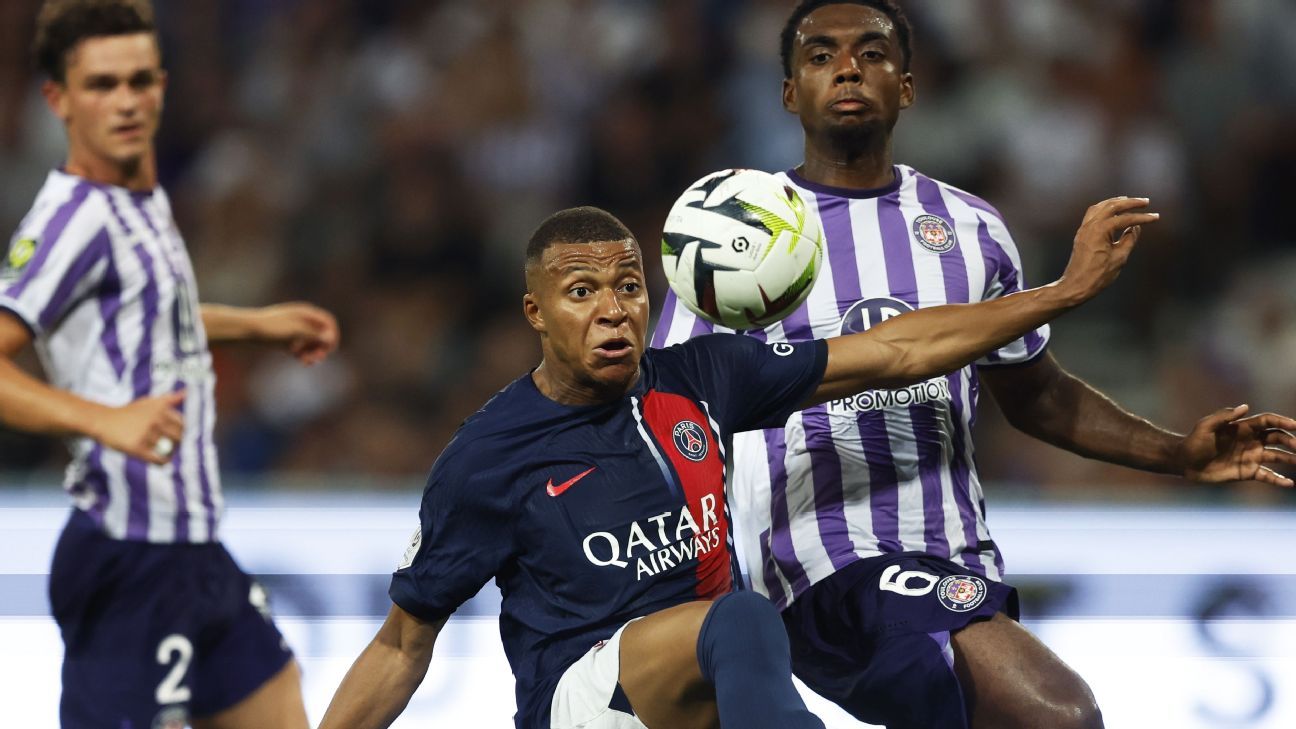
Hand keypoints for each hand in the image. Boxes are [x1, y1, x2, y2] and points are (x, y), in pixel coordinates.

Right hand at [92, 391, 186, 464]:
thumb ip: (169, 399)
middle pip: (178, 438)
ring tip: (164, 455)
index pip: (182, 425)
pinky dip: (161, 462)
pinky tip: (161, 462)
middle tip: (172, 449)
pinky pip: (157, 459)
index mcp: (160, 408)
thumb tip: (187, 392)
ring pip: (167, 449)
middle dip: (177, 445)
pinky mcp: (136, 447)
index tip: (176, 437)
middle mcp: (155, 419)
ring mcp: (146, 433)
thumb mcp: (148, 402)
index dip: (181, 432)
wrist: (103, 421)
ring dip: (168, 454)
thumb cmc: (129, 412)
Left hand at [254, 302, 339, 364]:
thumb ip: (314, 335)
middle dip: (322, 347)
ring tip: (307, 362)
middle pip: (321, 334)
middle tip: (318, 358)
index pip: (328, 322)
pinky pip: (302, 348)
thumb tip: (331, 338)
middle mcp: (302, 320)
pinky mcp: (287, 340)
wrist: (245, 330)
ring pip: (312, 343)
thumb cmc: (270, 328)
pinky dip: (304, 355)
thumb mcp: (294, 332)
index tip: (330, 349)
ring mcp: (294, 330)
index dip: (333, 335)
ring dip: (314, 353)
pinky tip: (302, 361)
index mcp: (305, 313)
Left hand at [1055, 197, 1159, 304]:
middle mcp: (1090, 226)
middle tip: (1145, 202)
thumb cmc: (1098, 275)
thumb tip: (1136, 227)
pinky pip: (1092, 214)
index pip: (1125, 219)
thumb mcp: (1119, 258)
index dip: (1142, 218)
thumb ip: (1129, 239)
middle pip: (1112, 206)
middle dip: (1130, 203)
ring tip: (1129, 201)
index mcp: (1100, 230)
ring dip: (1115, 202)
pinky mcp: (1081, 234)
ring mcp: (1083, 229)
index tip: (1156, 217)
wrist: (1076, 285)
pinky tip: (1112, 211)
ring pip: (1100, 207)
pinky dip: (1104, 209)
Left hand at [1179, 405, 1295, 486]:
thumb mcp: (1206, 426)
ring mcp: (1250, 457)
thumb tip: (1245, 407)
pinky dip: (1279, 480)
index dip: (1282, 421)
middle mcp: (1251, 441)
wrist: (1185, 462)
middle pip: (1277, 438)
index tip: (1294, 425)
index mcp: (1243, 427)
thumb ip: (1224, 416)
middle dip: (1290, 441)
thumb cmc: (1193, 442)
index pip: (1267, 421)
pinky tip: (1290, 483)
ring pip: (1277, 457)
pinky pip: (1267, 476)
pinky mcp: (1247, 472)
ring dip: (1291, 459)